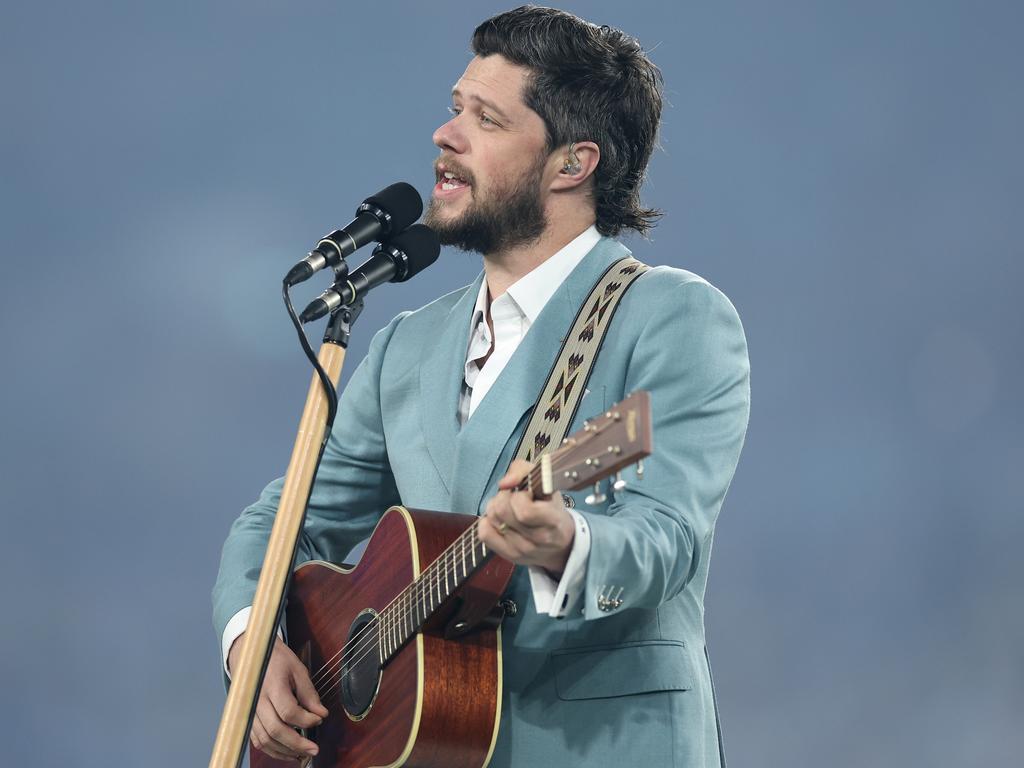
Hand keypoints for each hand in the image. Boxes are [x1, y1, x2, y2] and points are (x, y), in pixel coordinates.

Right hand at [228, 633, 327, 761]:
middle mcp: (256, 701)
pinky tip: (287, 751)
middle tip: (314, 750)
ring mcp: (249, 711)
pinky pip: (257, 740)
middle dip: (297, 743)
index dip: (306, 720)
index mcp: (271, 685)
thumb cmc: (276, 659)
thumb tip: (321, 713)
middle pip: (276, 730)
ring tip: (303, 754)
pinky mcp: (247, 718)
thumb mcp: (298, 669)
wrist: (250, 654)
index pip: (288, 711)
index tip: (320, 719)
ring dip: (285, 751)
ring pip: (265, 740)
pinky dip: (272, 750)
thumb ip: (309, 693)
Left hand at [478, 459, 575, 575]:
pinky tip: (500, 519)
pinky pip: (484, 533)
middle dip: (504, 497)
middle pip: (502, 511)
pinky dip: (488, 521)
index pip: (524, 511)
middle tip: (515, 497)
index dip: (520, 496)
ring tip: (509, 507)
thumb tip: (504, 483)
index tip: (526, 493)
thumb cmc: (552, 510)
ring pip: (492, 518)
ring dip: (496, 507)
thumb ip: (524, 471)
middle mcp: (538, 539)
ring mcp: (521, 550)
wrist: (560, 544)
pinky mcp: (508, 555)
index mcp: (553, 521)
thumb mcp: (547, 484)